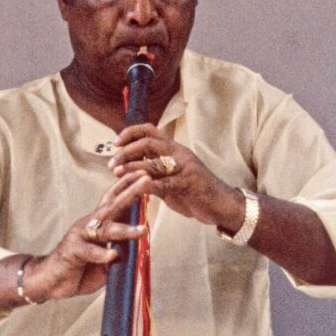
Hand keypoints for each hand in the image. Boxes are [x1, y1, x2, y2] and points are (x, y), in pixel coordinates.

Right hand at [22, 170, 150, 301]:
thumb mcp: (106, 257)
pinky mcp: (72, 251)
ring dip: (125, 230)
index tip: (146, 174)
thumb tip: (143, 245)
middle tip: (147, 180)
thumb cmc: (81, 266)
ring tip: (142, 230)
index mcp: (99, 223)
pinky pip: (89, 251)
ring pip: (105, 229)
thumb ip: (122, 249)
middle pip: (112, 205)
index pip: (114, 199)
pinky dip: (101, 254)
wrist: (51, 280)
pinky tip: (112, 256)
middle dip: (131, 192)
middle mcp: (90, 225)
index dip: (129, 186)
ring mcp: (80, 236)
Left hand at [108, 124, 238, 226]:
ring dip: (131, 167)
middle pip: (148, 142)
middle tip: (112, 163)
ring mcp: (185, 168)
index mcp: (176, 149)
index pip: (149, 130)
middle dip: (126, 151)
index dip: (130, 133)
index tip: (115, 143)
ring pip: (153, 162)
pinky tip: (135, 189)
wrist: (222, 204)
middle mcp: (180, 154)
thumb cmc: (197, 191)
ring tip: (117, 173)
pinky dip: (146, 185)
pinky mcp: (187, 184)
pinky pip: (162, 183)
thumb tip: (131, 167)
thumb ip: (155, 171)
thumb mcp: (174, 176)